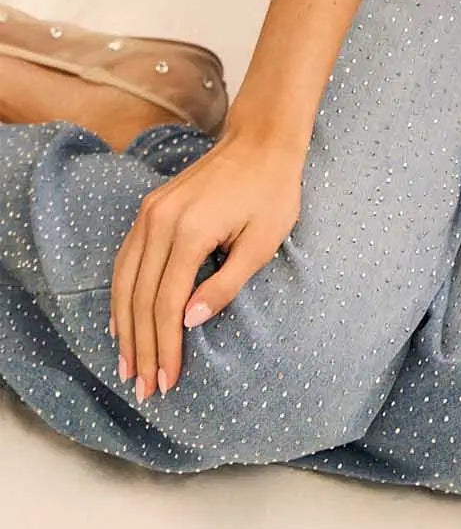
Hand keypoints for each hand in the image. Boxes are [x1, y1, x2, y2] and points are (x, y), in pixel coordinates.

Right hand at [110, 125, 305, 401]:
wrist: (261, 139)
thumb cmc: (272, 191)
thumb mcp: (262, 242)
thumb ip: (226, 284)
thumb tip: (189, 322)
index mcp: (189, 232)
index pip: (167, 304)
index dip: (165, 347)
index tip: (167, 382)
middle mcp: (160, 222)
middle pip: (140, 298)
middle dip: (141, 348)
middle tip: (143, 389)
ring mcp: (150, 212)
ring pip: (125, 281)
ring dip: (125, 327)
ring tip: (127, 366)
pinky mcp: (150, 207)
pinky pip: (126, 258)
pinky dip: (120, 294)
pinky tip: (121, 322)